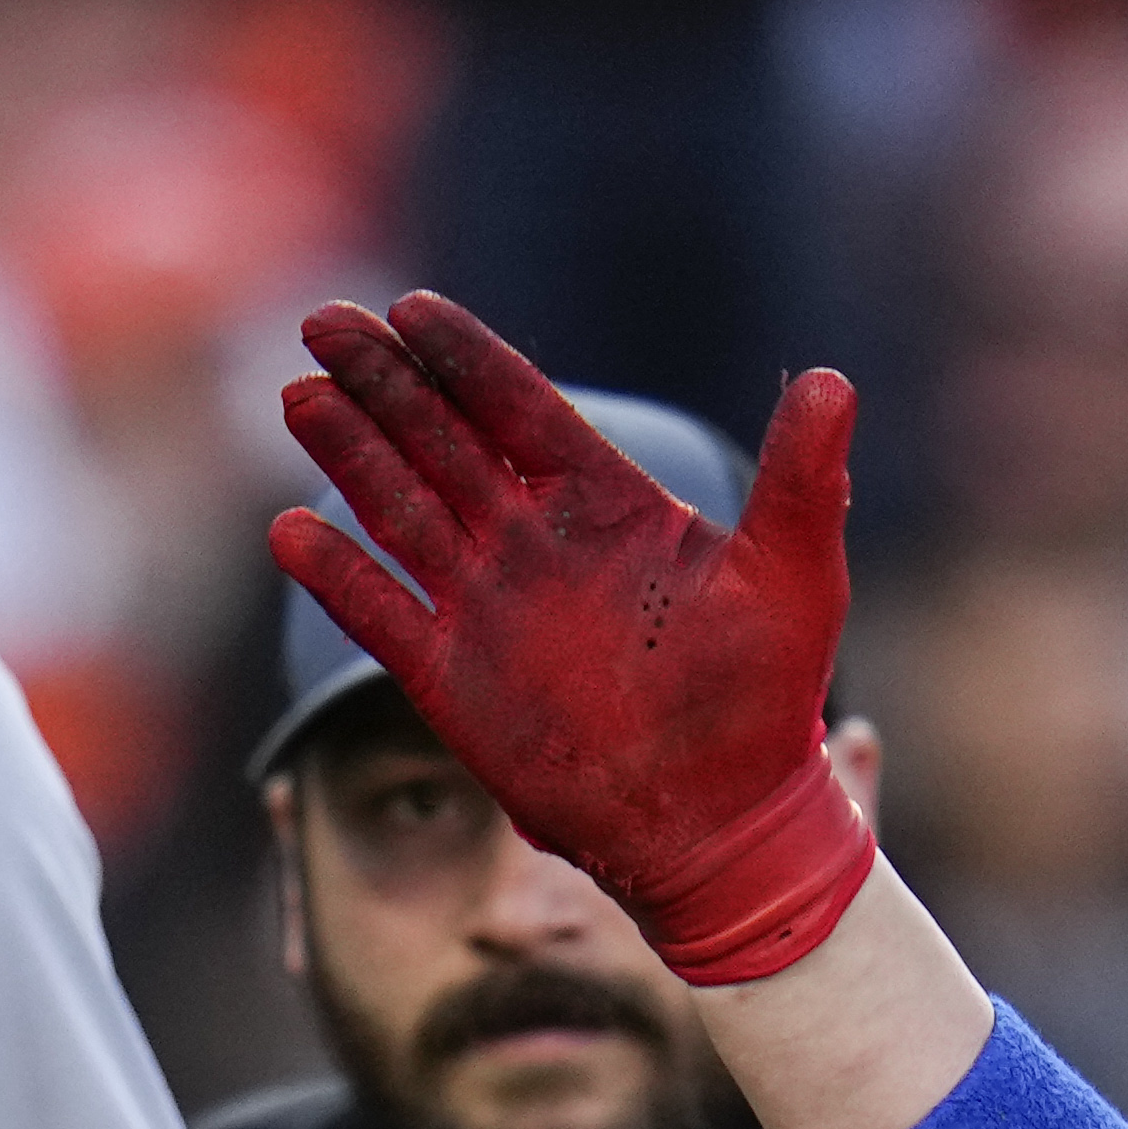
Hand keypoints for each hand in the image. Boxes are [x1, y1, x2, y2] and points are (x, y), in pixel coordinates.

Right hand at [273, 295, 876, 984]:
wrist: (724, 822)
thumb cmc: (768, 700)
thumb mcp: (798, 579)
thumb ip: (803, 480)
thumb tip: (835, 380)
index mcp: (607, 505)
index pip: (519, 408)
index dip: (465, 358)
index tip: (411, 306)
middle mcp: (535, 543)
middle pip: (441, 440)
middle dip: (384, 381)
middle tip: (326, 321)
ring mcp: (488, 607)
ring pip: (401, 509)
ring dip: (350, 452)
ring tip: (300, 394)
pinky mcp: (454, 680)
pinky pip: (383, 613)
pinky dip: (337, 575)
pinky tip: (292, 530)